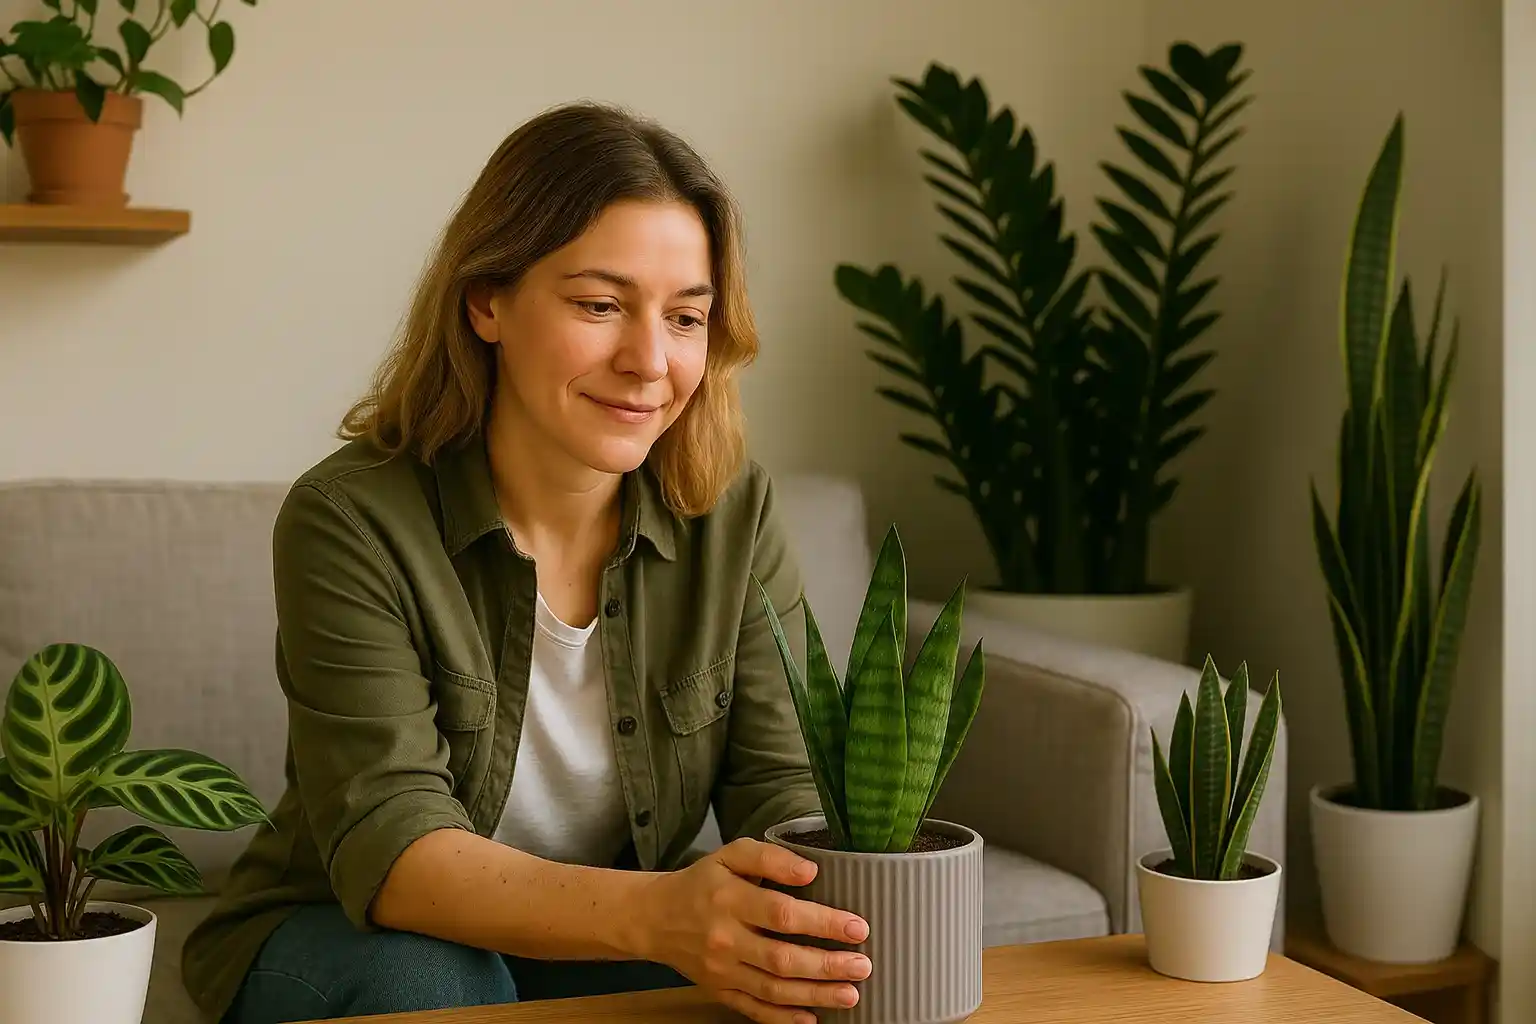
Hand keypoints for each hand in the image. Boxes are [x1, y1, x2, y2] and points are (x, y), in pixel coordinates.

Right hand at [634, 837, 871, 1023]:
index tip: (857, 927)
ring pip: (773, 990)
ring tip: (850, 995)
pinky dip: (782, 1018)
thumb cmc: (701, 882)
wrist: (654, 918)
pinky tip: (811, 1018)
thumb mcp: (730, 855)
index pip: (782, 914)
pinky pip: (753, 1010)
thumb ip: (770, 857)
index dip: (823, 922)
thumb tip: (810, 871)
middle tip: (863, 966)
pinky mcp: (718, 991)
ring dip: (815, 995)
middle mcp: (725, 938)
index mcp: (730, 899)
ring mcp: (721, 970)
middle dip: (827, 966)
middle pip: (782, 959)